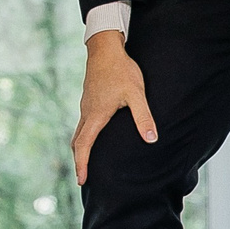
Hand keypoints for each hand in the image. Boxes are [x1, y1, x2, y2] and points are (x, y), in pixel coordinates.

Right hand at [72, 32, 156, 184]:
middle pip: (77, 142)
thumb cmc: (121, 70)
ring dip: (81, 148)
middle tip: (83, 177)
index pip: (84, 145)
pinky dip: (84, 136)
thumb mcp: (136, 94)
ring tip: (87, 161)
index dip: (82, 164)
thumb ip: (143, 117)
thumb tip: (151, 139)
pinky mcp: (89, 100)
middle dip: (79, 160)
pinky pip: (83, 123)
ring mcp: (86, 106)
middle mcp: (87, 112)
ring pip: (79, 132)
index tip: (81, 179)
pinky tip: (94, 137)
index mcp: (96, 115)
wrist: (105, 49)